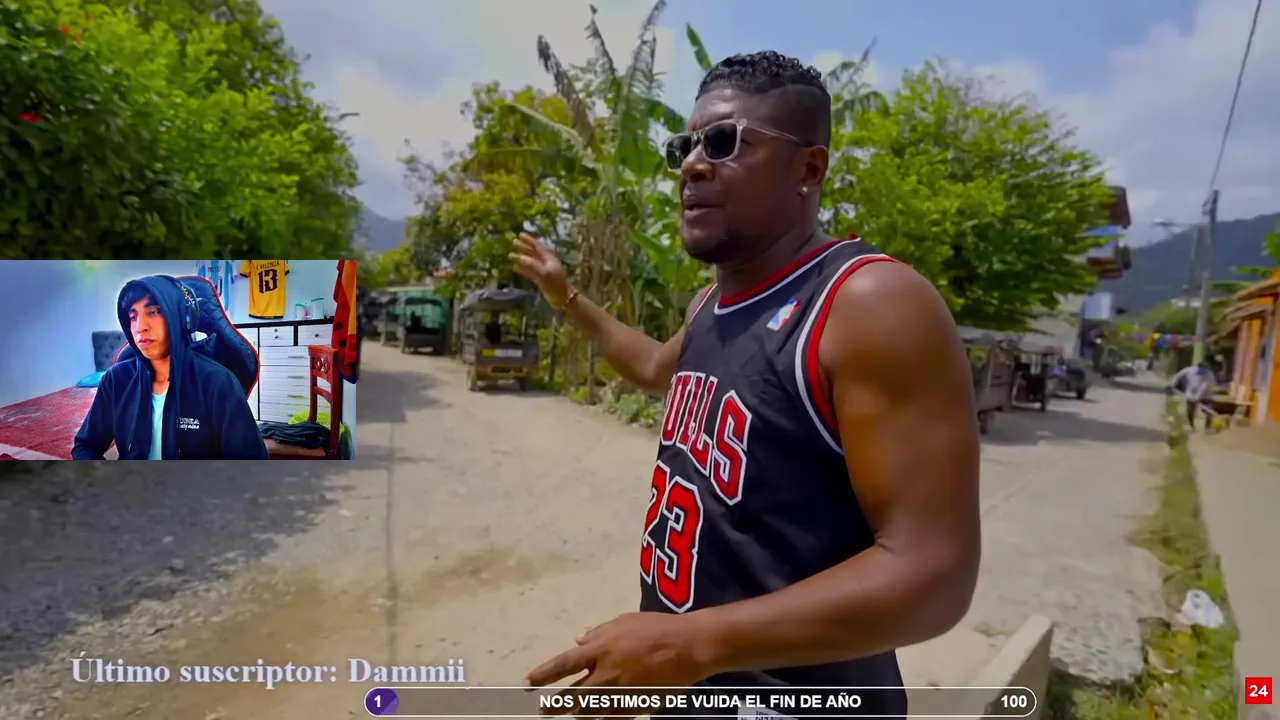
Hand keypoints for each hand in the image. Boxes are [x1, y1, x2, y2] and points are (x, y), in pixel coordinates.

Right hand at [511, 234, 571, 306]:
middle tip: (513, 242)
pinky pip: (529, 272)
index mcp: (549, 258)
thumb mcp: (544, 272)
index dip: (529, 240)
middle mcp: (545, 262)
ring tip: (510, 255)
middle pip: (533, 252)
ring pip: (529, 262)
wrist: (562, 297)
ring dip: (520, 258)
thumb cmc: (555, 283)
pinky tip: (514, 268)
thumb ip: (532, 264)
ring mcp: (542, 271)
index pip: (537, 246)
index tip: (519, 235)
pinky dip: (522, 269)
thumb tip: (520, 257)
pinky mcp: (539, 279)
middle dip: (523, 247)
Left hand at [526, 612, 716, 717]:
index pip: (561, 665)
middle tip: (544, 712)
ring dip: (577, 716)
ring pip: (589, 713)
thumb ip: (598, 631)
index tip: (527, 685)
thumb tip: (579, 638)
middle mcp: (604, 674)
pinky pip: (612, 719)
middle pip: (570, 697)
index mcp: (598, 649)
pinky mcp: (634, 706)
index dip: (542, 676)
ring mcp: (619, 693)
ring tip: (572, 718)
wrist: (687, 647)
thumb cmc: (655, 628)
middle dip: (553, 707)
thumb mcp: (623, 621)